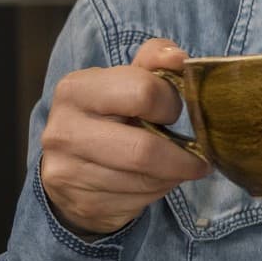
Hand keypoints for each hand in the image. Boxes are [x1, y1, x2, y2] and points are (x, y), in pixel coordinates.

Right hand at [40, 38, 210, 236]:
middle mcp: (65, 130)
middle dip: (181, 155)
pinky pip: (137, 201)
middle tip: (196, 153)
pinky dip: (158, 191)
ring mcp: (67, 171)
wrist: (72, 162)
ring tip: (178, 166)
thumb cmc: (111, 112)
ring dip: (173, 175)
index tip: (174, 111)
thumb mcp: (129, 78)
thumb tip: (179, 58)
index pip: (143, 93)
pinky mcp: (80, 202)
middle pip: (144, 149)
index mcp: (77, 89)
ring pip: (144, 180)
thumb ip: (155, 59)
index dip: (171, 103)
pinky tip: (155, 180)